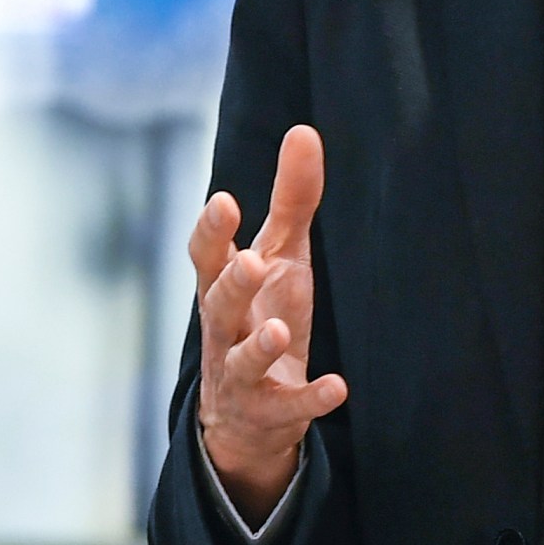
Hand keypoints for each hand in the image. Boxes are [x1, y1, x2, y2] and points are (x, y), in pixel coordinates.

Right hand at [188, 125, 349, 522]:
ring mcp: (242, 375)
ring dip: (259, 346)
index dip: (212, 232)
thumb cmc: (262, 313)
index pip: (206, 258)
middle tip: (250, 263)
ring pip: (241, 362)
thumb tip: (303, 130)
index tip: (225, 202)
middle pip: (218, 306)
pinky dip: (311, 399)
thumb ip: (291, 199)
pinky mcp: (270, 411)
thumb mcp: (281, 255)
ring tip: (278, 331)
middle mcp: (224, 330)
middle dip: (232, 285)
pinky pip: (289, 407)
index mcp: (224, 287)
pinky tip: (337, 387)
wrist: (250, 414)